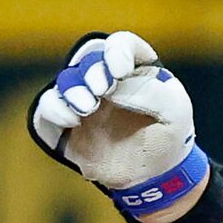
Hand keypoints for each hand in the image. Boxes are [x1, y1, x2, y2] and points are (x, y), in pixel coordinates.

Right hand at [28, 30, 208, 213]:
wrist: (154, 177)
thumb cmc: (168, 138)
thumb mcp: (176, 111)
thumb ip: (150, 92)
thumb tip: (112, 87)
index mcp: (135, 69)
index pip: (120, 45)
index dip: (116, 51)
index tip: (120, 72)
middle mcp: (106, 81)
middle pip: (88, 60)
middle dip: (92, 71)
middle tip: (101, 90)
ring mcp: (85, 102)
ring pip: (65, 82)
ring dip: (73, 90)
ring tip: (87, 108)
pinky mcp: (67, 127)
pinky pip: (47, 109)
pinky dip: (54, 110)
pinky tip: (72, 120)